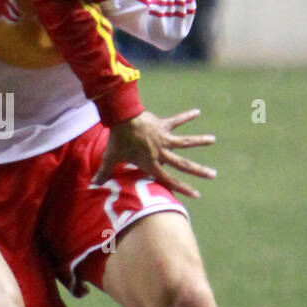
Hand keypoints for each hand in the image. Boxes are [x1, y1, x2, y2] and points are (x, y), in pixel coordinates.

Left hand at [94, 108, 215, 199]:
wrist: (122, 119)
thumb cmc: (118, 141)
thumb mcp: (111, 158)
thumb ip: (104, 173)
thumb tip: (93, 185)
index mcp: (151, 164)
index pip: (169, 180)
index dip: (183, 188)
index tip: (197, 194)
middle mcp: (161, 153)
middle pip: (183, 164)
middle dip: (199, 171)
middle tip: (213, 175)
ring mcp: (163, 139)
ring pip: (185, 142)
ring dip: (199, 141)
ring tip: (213, 139)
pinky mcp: (163, 125)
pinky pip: (177, 121)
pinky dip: (186, 116)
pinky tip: (197, 111)